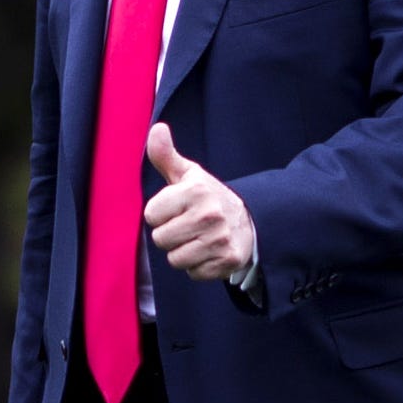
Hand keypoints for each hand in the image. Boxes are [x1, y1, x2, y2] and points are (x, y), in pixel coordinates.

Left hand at [144, 123, 255, 280]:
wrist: (251, 220)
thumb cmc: (208, 197)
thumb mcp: (189, 175)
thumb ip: (166, 155)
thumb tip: (157, 129)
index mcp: (196, 191)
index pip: (151, 215)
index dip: (160, 213)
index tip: (177, 209)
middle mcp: (209, 215)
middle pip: (161, 239)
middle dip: (170, 235)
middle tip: (188, 225)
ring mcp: (220, 239)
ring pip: (175, 259)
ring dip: (183, 252)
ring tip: (198, 239)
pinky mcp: (228, 261)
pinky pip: (193, 273)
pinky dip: (199, 266)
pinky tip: (209, 252)